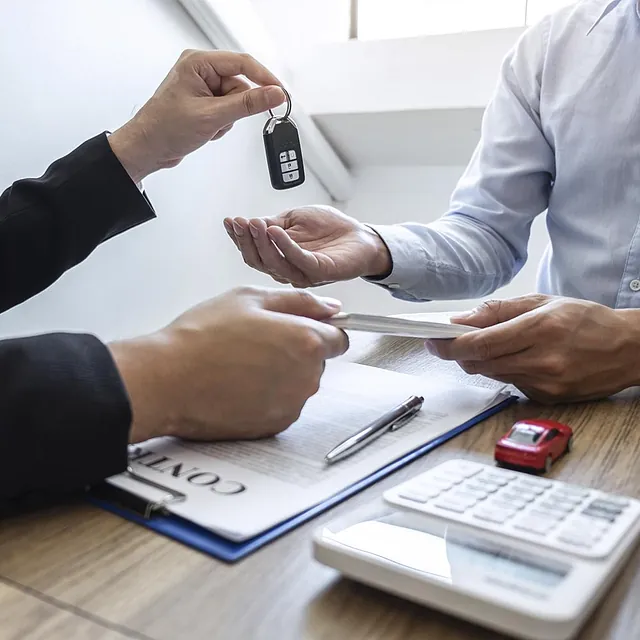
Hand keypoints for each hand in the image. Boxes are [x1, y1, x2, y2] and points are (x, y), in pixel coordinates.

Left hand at [108, 50, 284, 181]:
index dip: (264, 79)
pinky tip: (206, 129)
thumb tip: (274, 94)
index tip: (280, 93)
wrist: (147, 149)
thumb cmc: (165, 128)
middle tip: (220, 119)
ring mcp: (202, 87)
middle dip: (235, 108)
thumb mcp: (212, 116)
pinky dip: (221, 123)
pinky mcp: (204, 103)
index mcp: (198, 62)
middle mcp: (200, 71)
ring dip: (227, 119)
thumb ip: (247, 104)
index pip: (242, 63)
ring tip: (208, 126)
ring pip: (235, 101)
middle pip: (240, 85)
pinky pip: (227, 111)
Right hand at [109, 287, 348, 441]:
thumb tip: (331, 308)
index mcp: (306, 341)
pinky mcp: (273, 426)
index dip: (320, 330)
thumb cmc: (202, 337)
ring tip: (241, 364)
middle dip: (296, 351)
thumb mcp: (250, 298)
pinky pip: (282, 405)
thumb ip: (299, 301)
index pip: (340, 339)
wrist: (167, 381)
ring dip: (281, 374)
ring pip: (298, 384)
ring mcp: (291, 405)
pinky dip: (267, 396)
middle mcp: (306, 377)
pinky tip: (238, 385)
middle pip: (317, 362)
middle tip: (257, 342)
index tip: (300, 329)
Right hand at [224, 205, 391, 286]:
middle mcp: (288, 269)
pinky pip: (298, 260)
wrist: (360, 237)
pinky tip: (276, 232)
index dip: (239, 237)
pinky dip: (284, 246)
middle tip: (241, 222)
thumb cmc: (330, 229)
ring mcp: (302, 273)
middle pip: (258, 261)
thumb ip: (273, 222)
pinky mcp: (319, 272)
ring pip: (274, 263)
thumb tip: (249, 222)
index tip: (230, 221)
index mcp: (280, 257)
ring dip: (262, 243)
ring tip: (256, 224)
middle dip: (246, 240)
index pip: (253, 251)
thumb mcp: (295, 219)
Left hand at [425, 294, 639, 403]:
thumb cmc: (586, 320)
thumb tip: (462, 320)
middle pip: (481, 362)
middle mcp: (542, 360)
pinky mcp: (547, 397)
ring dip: (480, 361)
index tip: (432, 341)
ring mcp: (546, 383)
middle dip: (458, 353)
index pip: (481, 343)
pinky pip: (510, 384)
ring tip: (484, 346)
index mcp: (540, 329)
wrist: (628, 349)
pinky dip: (503, 371)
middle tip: (447, 342)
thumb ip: (499, 310)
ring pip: (492, 374)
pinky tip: (516, 359)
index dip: (450, 345)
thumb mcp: (543, 302)